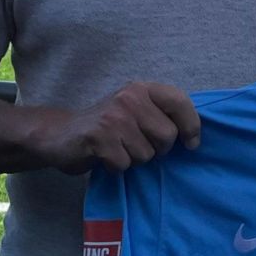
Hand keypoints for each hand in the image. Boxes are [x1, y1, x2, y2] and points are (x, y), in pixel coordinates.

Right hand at [39, 81, 200, 173]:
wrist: (60, 134)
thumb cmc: (107, 127)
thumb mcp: (135, 111)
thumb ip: (160, 115)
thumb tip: (194, 137)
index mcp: (142, 88)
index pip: (180, 102)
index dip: (192, 126)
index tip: (191, 143)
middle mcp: (130, 97)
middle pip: (167, 136)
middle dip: (157, 149)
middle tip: (136, 145)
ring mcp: (114, 117)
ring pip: (147, 154)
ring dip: (134, 159)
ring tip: (117, 148)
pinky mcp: (99, 137)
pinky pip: (125, 164)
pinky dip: (116, 167)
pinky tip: (104, 156)